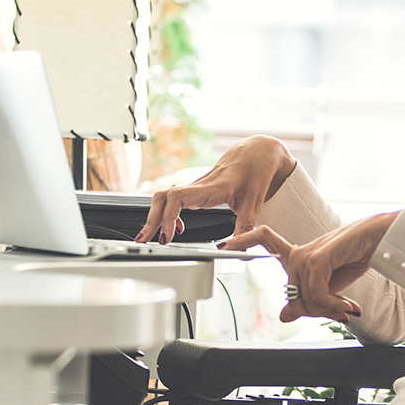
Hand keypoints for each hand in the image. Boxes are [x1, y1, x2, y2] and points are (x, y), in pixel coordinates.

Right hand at [135, 136, 296, 242]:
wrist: (259, 152)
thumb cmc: (256, 172)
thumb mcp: (254, 204)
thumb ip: (245, 229)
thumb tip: (238, 252)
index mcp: (211, 188)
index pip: (177, 198)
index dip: (167, 217)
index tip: (168, 236)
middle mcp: (199, 186)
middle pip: (162, 197)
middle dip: (151, 220)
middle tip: (145, 240)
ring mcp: (195, 186)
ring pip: (164, 197)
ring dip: (155, 217)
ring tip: (154, 237)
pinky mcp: (196, 189)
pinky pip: (173, 199)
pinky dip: (167, 213)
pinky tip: (176, 228)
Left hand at [222, 211, 399, 322]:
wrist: (382, 240)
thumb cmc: (357, 257)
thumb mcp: (330, 287)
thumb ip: (308, 300)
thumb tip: (284, 315)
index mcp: (299, 255)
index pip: (264, 239)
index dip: (243, 240)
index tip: (223, 245)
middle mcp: (299, 252)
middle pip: (293, 294)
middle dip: (316, 311)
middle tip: (340, 313)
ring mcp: (307, 254)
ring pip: (305, 298)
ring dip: (329, 309)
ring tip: (348, 308)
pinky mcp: (318, 258)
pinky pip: (315, 293)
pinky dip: (331, 305)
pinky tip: (347, 306)